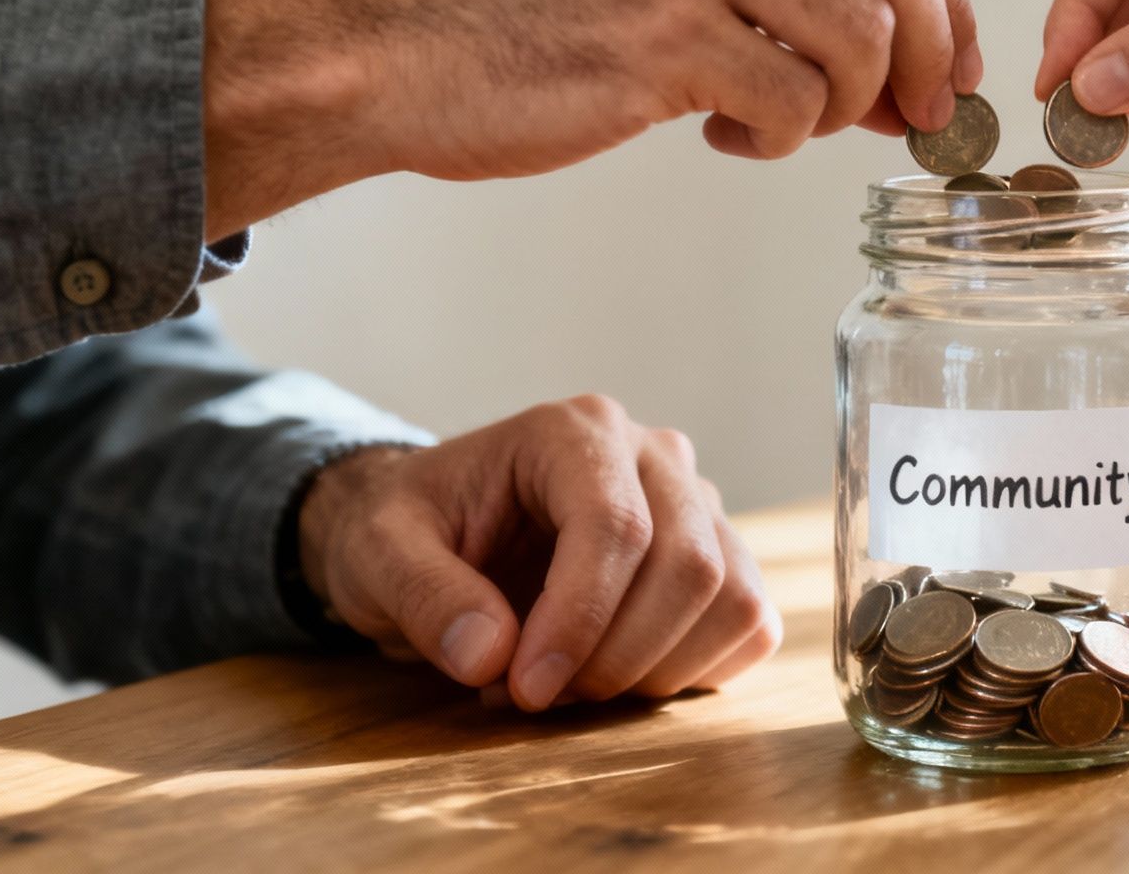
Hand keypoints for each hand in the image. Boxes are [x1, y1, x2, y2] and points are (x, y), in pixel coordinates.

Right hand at [203, 0, 980, 238]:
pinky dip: (781, 136)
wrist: (392, 43)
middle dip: (926, 56)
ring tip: (782, 119)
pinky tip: (726, 132)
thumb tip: (909, 60)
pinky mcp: (664, 34)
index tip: (946, 60)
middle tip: (908, 115)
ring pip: (860, 35)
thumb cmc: (520, 2)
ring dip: (844, 104)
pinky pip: (795, 99)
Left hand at [297, 396, 780, 710]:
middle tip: (539, 696)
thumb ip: (425, 595)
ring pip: (732, 598)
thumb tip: (491, 657)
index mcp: (575, 432)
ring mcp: (698, 504)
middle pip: (690, 566)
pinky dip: (695, 671)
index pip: (618, 526)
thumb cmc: (410, 529)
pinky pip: (750, 625)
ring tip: (570, 684)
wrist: (439, 530)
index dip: (582, 621)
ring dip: (656, 670)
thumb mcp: (379, 553)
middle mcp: (654, 454)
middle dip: (618, 656)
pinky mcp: (722, 555)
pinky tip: (621, 676)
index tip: (525, 689)